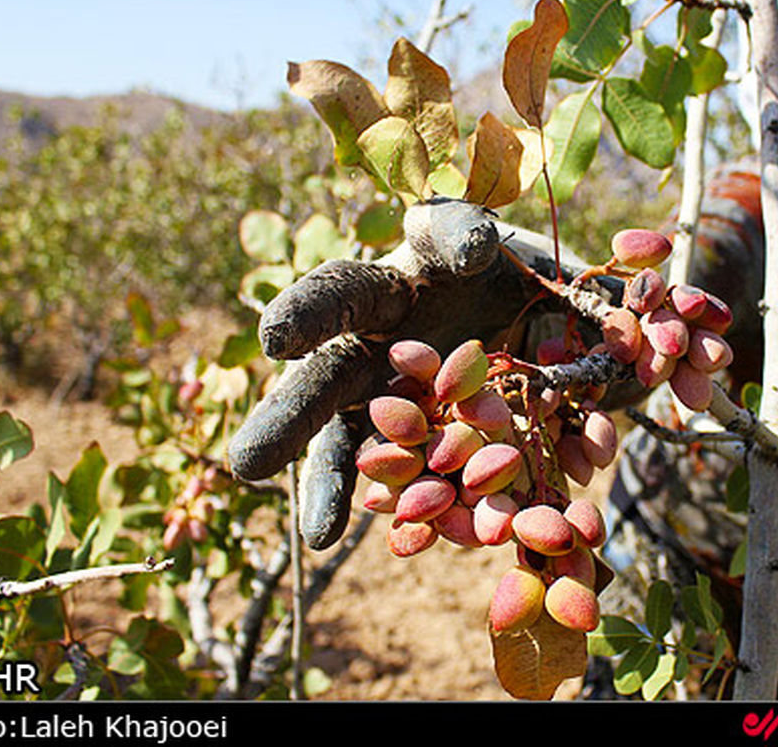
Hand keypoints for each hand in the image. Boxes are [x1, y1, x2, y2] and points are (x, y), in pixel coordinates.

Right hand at [227, 196, 622, 549]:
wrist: (532, 311)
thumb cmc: (486, 261)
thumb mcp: (475, 237)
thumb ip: (462, 233)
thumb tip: (473, 248)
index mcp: (380, 297)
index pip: (339, 297)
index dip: (308, 314)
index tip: (276, 338)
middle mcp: (374, 360)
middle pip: (324, 388)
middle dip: (290, 422)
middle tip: (246, 462)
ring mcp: (403, 414)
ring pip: (361, 452)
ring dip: (342, 491)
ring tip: (316, 536)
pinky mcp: (443, 453)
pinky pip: (429, 484)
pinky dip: (429, 512)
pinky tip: (409, 543)